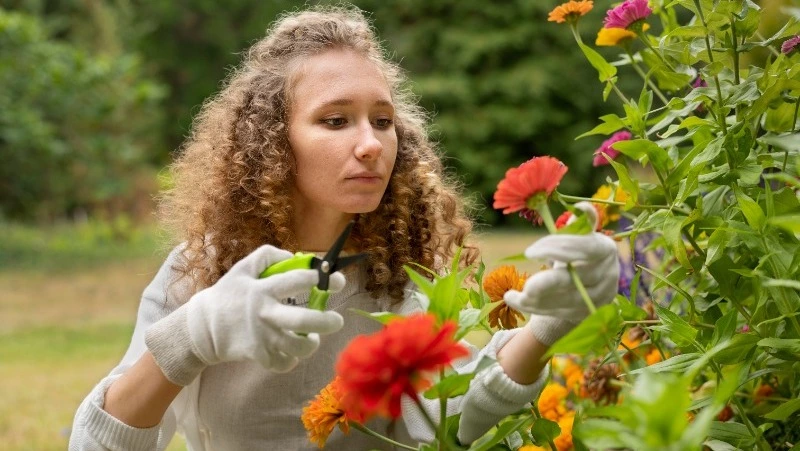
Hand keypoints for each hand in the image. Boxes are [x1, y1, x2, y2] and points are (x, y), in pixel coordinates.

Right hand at [147, 245, 344, 383]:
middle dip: (327, 321)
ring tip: (313, 337)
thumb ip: (268, 256)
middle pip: (303, 319)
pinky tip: (292, 351)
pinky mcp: (258, 355)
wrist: (201, 327)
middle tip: (337, 320)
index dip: (321, 278)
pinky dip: (292, 359)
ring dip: (312, 343)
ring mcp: (262, 337)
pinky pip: (284, 363)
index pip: (297, 280)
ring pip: (297, 347)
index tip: (338, 281)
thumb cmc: (227, 295)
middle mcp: (265, 313)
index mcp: (262, 289)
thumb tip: (296, 257)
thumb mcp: (243, 268)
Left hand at [503, 202, 619, 343]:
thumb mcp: (578, 236)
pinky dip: (534, 307)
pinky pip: (557, 312)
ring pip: (564, 300)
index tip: (529, 251)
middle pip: (576, 280)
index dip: (557, 248)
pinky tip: (513, 300)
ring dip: (535, 299)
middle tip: (525, 286)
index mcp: (605, 248)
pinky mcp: (585, 314)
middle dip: (547, 283)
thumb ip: (578, 224)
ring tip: (511, 295)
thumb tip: (581, 208)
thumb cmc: (577, 252)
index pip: (585, 247)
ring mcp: (597, 298)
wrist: (588, 283)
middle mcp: (607, 275)